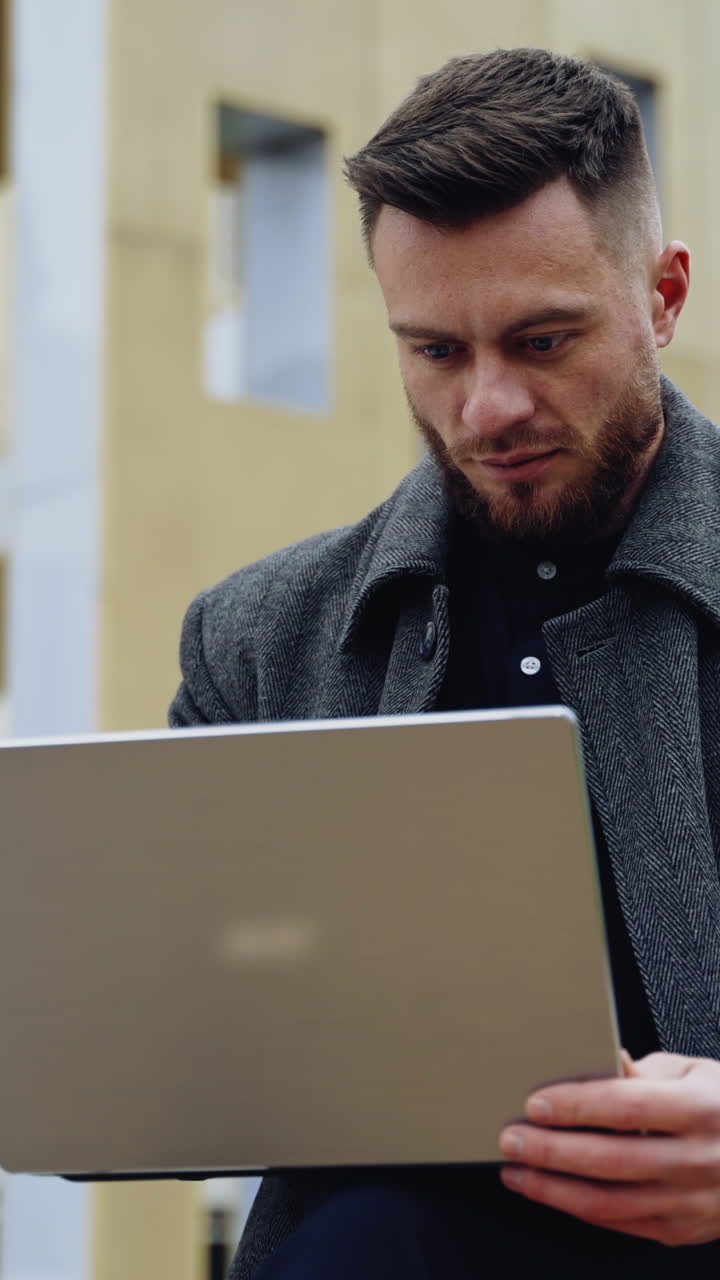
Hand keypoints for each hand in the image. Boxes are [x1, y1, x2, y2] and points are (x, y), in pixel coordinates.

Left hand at [498, 1052, 719, 1245]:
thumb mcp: (694, 1072)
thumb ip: (644, 1071)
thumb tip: (600, 1061)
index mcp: (700, 1109)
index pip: (627, 1106)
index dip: (577, 1105)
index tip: (535, 1103)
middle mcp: (697, 1159)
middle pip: (611, 1160)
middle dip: (552, 1151)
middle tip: (511, 1139)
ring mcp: (691, 1202)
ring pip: (611, 1202)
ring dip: (555, 1189)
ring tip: (518, 1171)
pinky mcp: (682, 1230)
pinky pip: (622, 1223)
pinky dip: (581, 1209)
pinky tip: (553, 1192)